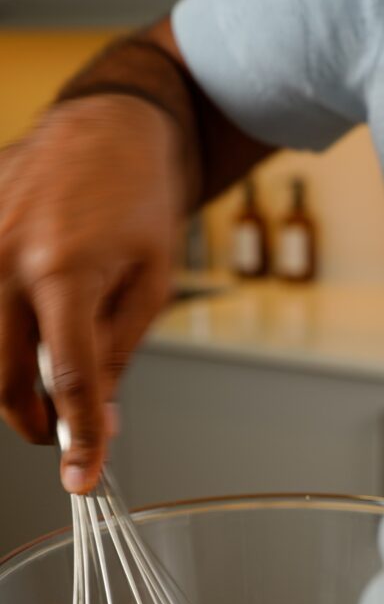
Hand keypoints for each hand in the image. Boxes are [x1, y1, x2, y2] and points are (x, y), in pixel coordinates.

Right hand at [0, 95, 187, 492]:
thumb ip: (117, 354)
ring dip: (15, 381)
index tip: (82, 475)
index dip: (78, 438)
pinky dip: (3, 337)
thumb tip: (98, 417)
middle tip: (64, 435)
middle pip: (6, 377)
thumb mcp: (149, 285)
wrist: (107, 128)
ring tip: (51, 380)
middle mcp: (7, 256)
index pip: (69, 379)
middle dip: (36, 420)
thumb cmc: (139, 201)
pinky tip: (31, 330)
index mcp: (64, 270)